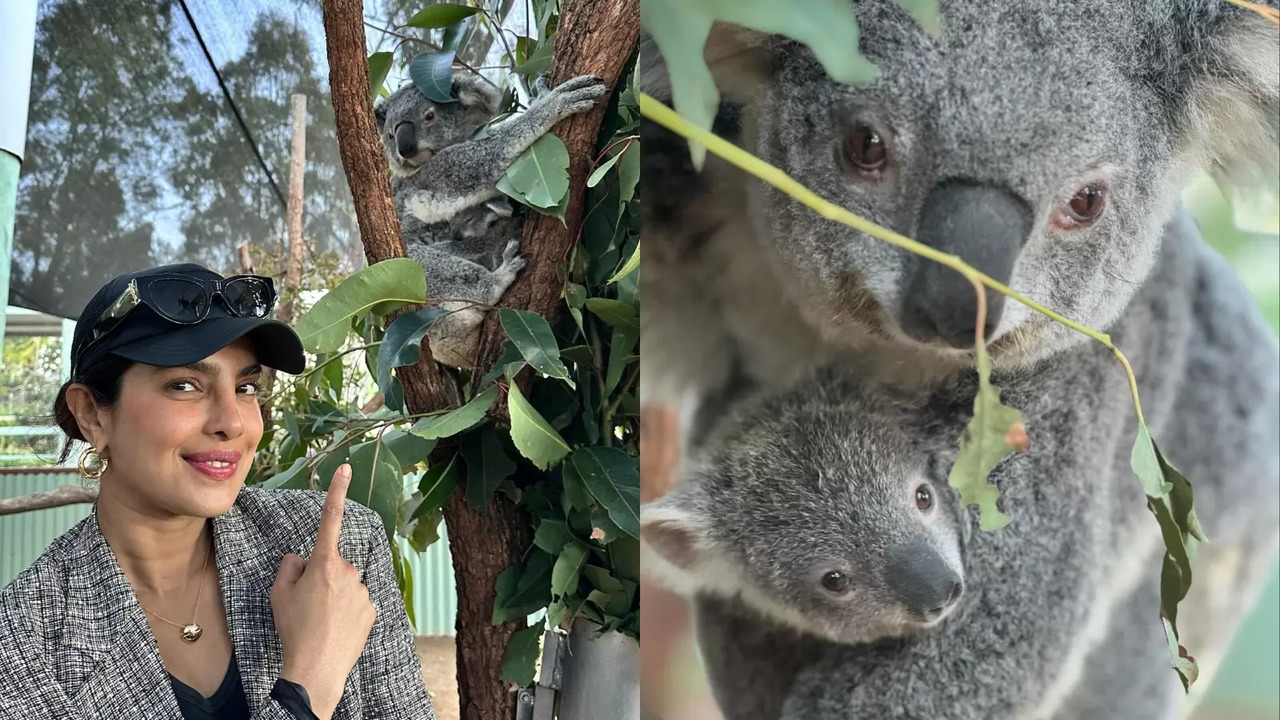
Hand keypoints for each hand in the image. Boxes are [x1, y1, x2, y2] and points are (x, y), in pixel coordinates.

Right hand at [270, 464, 376, 719]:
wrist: (316, 668)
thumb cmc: (294, 629)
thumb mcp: (279, 594)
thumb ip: (289, 568)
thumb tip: (300, 560)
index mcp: (324, 563)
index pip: (330, 520)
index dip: (337, 492)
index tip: (346, 468)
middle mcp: (349, 572)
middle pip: (333, 565)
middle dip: (322, 577)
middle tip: (307, 604)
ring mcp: (364, 591)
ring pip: (346, 585)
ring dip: (335, 596)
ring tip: (320, 621)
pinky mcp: (373, 609)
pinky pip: (356, 603)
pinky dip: (346, 612)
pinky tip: (335, 629)